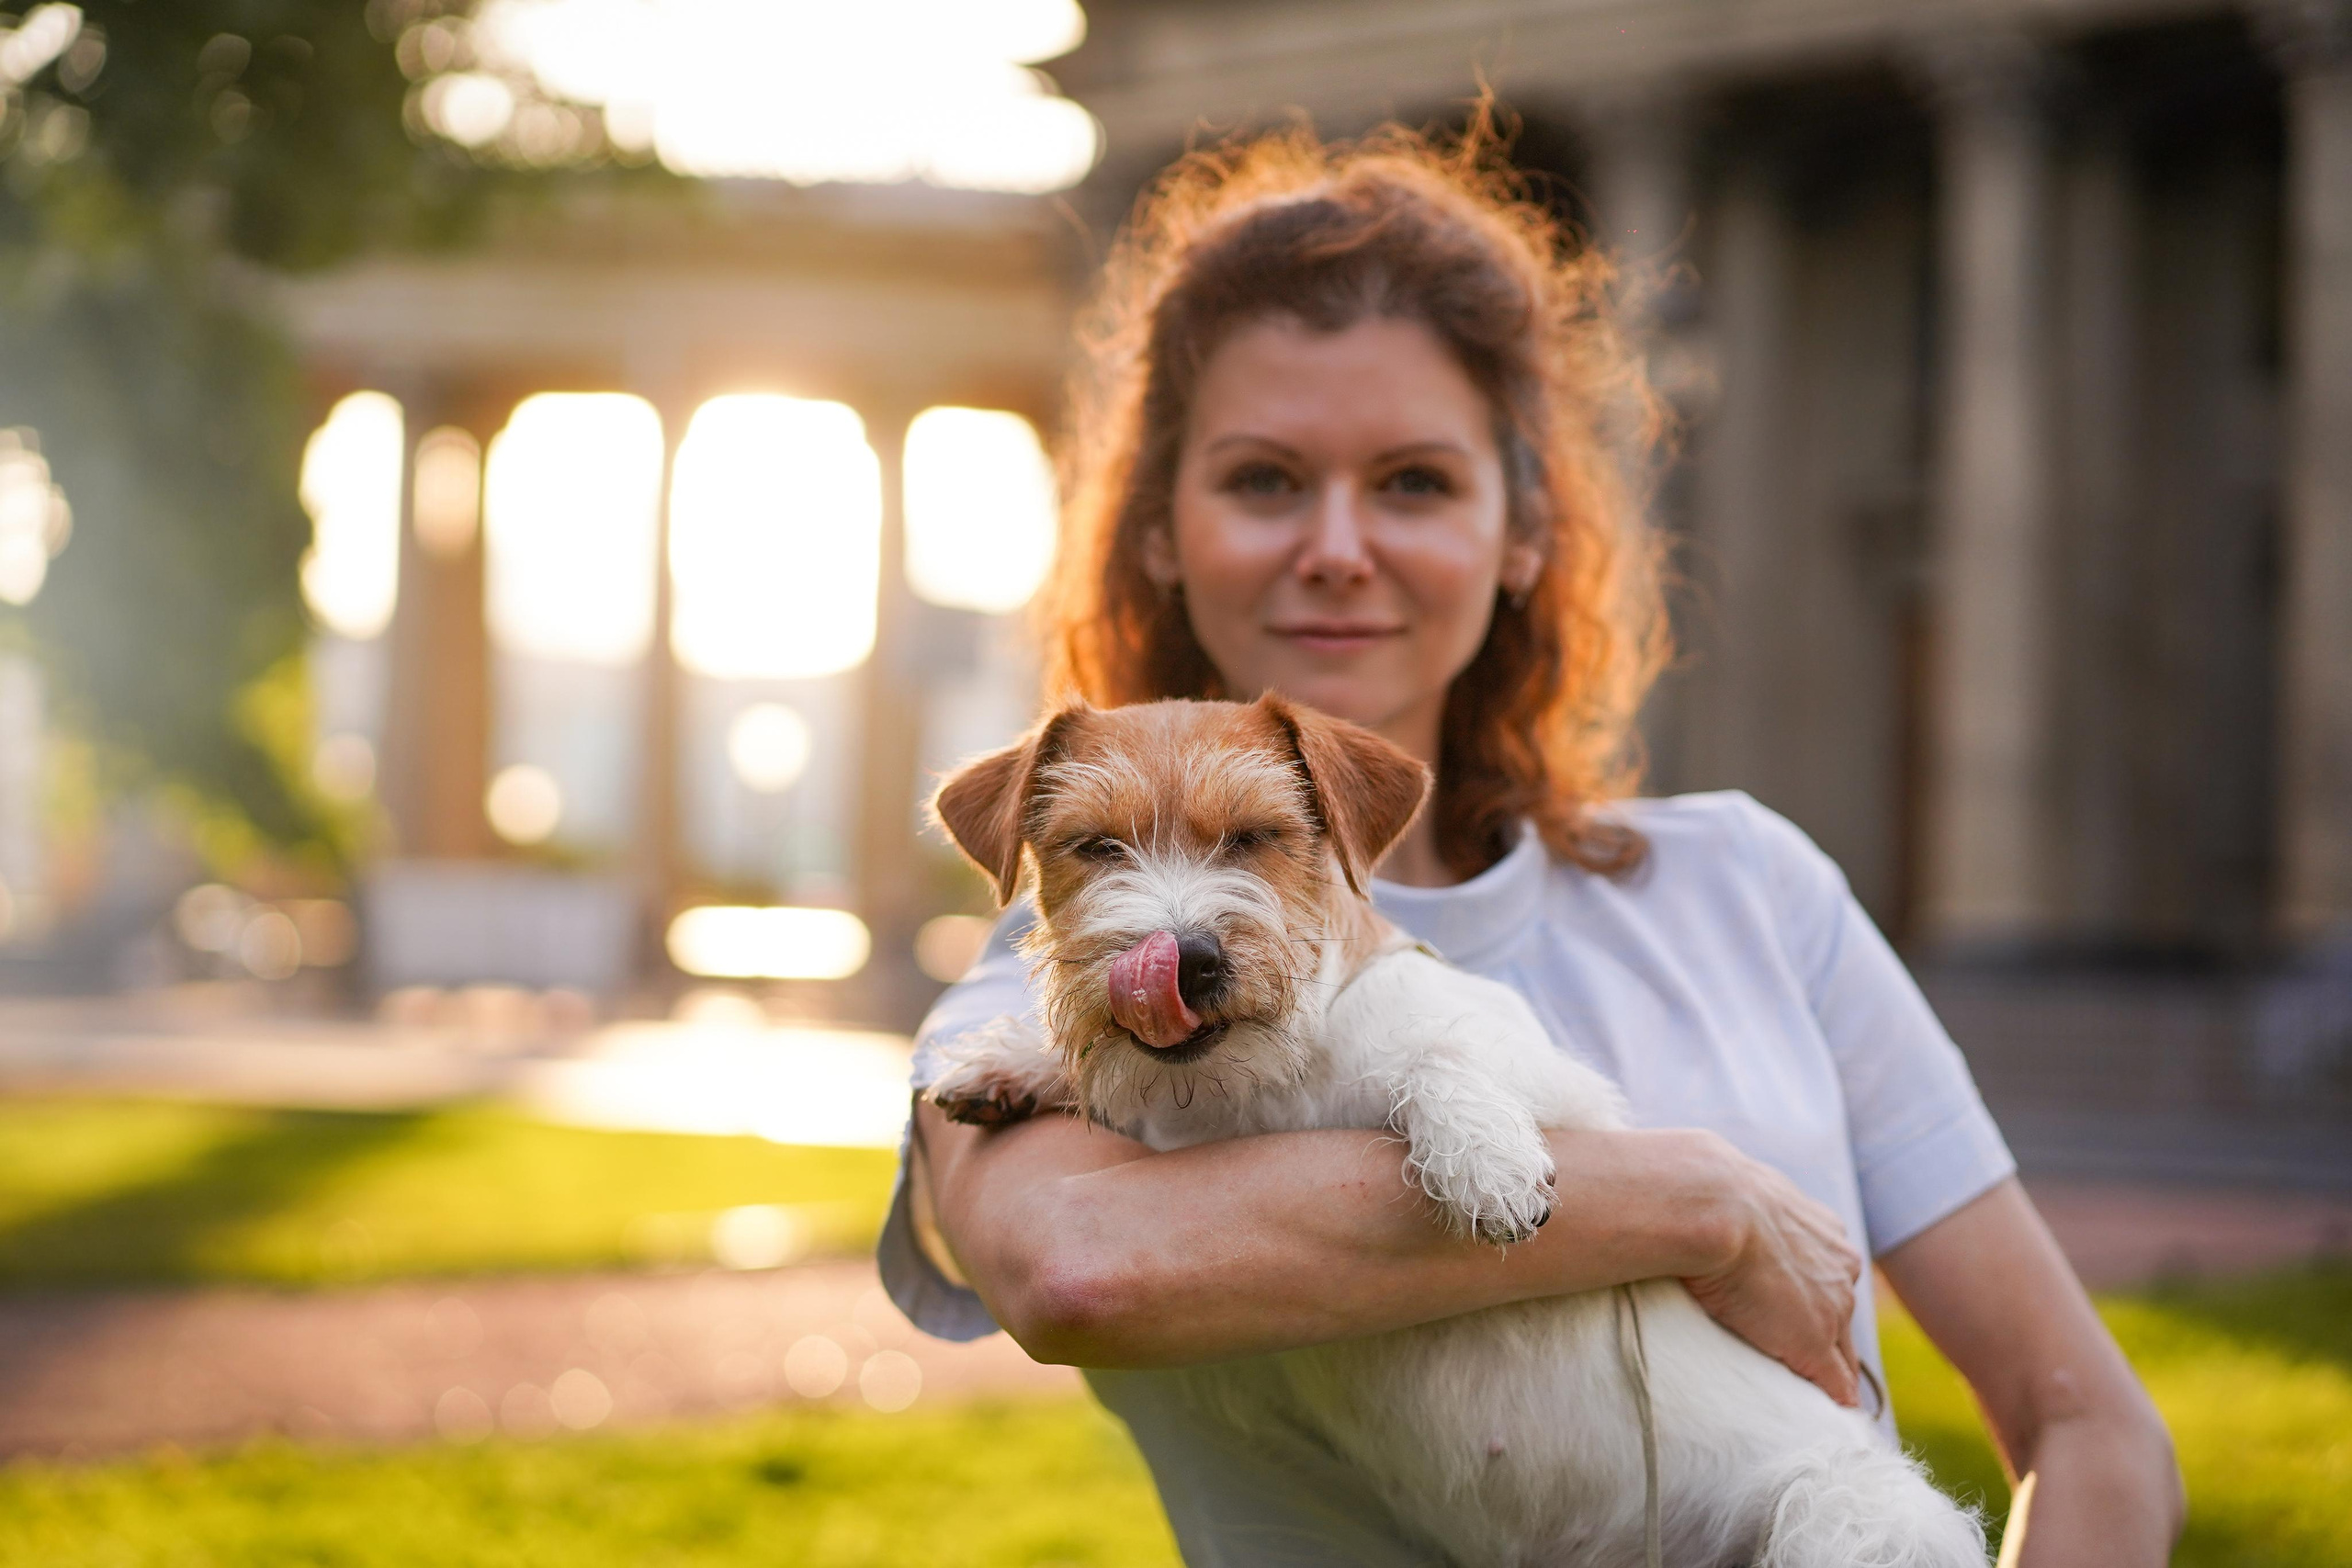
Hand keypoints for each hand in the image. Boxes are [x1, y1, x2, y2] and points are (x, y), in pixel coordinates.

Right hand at [1675, 1132, 1862, 1405]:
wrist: (1710, 1206)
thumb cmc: (1704, 1190)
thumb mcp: (1732, 1186)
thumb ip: (1735, 1199)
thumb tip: (1696, 1182)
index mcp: (1822, 1231)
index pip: (1829, 1278)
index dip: (1813, 1299)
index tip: (1797, 1312)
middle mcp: (1839, 1268)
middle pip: (1842, 1315)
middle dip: (1828, 1335)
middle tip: (1804, 1358)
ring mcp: (1831, 1309)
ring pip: (1842, 1352)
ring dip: (1827, 1371)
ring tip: (1813, 1395)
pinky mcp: (1812, 1345)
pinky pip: (1836, 1385)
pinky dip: (1833, 1403)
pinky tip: (1827, 1419)